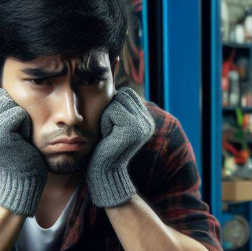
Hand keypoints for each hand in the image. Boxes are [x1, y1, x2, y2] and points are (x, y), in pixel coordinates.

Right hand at [0, 88, 46, 215]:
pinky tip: (20, 141)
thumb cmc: (16, 150)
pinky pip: (18, 113)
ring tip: (15, 136)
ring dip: (19, 117)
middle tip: (12, 134)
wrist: (21, 179)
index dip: (4, 107)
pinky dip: (24, 125)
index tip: (5, 130)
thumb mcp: (0, 124)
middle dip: (12, 111)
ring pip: (8, 102)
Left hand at [86, 87, 154, 207]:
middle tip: (110, 131)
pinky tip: (109, 137)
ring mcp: (143, 125)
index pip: (127, 94)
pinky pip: (113, 111)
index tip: (113, 127)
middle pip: (123, 95)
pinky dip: (105, 122)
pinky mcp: (134, 128)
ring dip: (107, 116)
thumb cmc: (104, 147)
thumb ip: (118, 105)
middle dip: (110, 110)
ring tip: (110, 134)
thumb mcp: (113, 122)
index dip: (114, 106)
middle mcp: (148, 121)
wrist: (105, 171)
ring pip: (117, 101)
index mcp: (146, 120)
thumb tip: (113, 79)